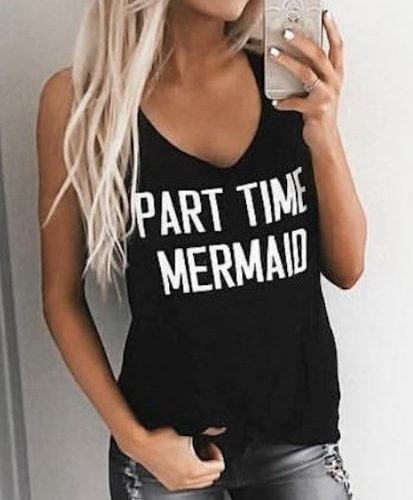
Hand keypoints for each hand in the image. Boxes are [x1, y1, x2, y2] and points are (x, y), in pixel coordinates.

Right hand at [117, 425, 225, 491]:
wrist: (139, 440)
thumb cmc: (159, 435)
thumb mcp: (188, 429)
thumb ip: (208, 429)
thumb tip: (218, 429)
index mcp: (193, 470)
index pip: (218, 468)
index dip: (216, 453)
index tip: (209, 444)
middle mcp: (185, 481)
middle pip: (211, 478)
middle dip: (210, 462)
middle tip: (204, 448)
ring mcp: (176, 484)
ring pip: (199, 483)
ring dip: (200, 468)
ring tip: (193, 452)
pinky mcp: (167, 483)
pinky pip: (187, 483)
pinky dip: (189, 473)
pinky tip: (183, 457)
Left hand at [269, 10, 343, 146]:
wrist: (326, 139)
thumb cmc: (319, 112)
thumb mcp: (320, 89)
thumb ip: (312, 73)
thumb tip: (290, 55)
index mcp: (337, 75)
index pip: (337, 47)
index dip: (331, 29)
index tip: (324, 14)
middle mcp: (334, 83)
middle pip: (319, 55)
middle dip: (302, 41)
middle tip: (286, 32)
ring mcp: (326, 96)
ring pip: (306, 73)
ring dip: (288, 62)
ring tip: (273, 54)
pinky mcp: (315, 111)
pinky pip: (295, 102)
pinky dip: (284, 101)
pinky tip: (275, 101)